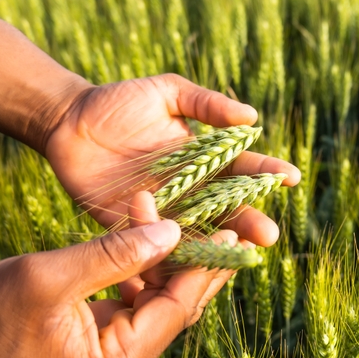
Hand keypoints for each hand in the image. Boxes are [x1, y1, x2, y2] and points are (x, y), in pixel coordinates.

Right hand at [0, 192, 239, 357]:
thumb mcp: (50, 276)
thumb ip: (113, 254)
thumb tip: (174, 231)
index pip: (176, 311)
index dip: (205, 267)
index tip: (232, 229)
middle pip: (173, 312)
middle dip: (190, 262)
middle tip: (216, 218)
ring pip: (153, 309)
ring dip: (159, 265)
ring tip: (162, 217)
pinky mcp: (94, 356)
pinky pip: (130, 313)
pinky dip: (136, 279)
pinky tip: (138, 242)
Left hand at [45, 74, 299, 244]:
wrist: (67, 122)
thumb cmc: (119, 102)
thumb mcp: (167, 92)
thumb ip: (205, 104)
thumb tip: (251, 115)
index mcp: (204, 159)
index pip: (242, 168)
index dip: (267, 173)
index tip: (292, 178)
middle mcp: (190, 189)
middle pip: (226, 208)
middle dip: (248, 220)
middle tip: (269, 235)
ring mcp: (163, 211)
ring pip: (198, 231)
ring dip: (218, 244)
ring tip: (239, 254)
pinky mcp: (132, 226)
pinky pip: (156, 243)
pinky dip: (174, 254)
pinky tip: (192, 265)